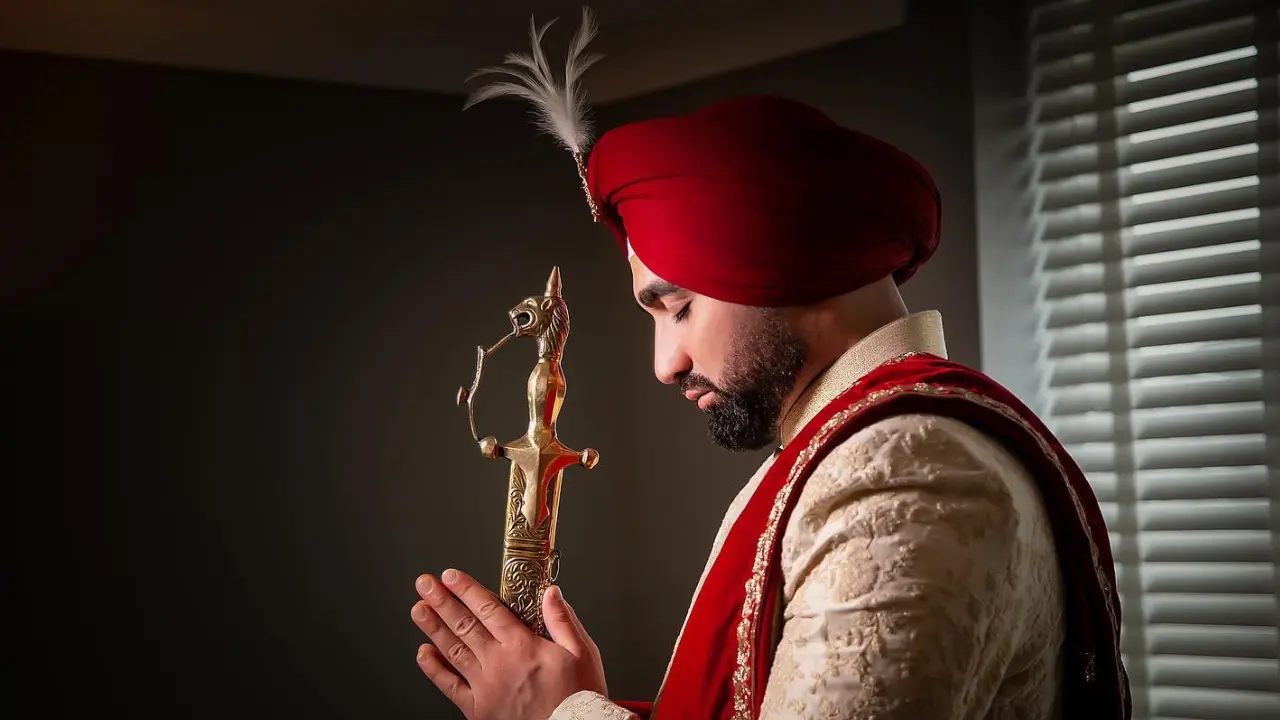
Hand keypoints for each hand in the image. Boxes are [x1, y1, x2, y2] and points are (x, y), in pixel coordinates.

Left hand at [410, 569, 607, 719]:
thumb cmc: (578, 697)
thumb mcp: (582, 652)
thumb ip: (562, 620)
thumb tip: (550, 593)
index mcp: (523, 646)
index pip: (488, 609)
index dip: (467, 590)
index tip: (451, 577)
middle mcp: (499, 663)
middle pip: (464, 625)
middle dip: (442, 601)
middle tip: (425, 585)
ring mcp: (485, 687)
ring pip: (453, 650)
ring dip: (433, 628)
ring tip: (418, 610)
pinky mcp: (478, 709)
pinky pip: (450, 686)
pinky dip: (434, 669)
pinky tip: (423, 654)